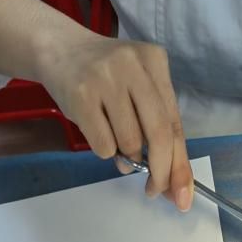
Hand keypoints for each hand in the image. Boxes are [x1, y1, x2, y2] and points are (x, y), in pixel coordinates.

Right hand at [36, 32, 193, 209]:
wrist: (59, 49)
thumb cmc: (105, 75)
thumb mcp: (137, 86)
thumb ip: (154, 124)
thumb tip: (169, 179)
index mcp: (155, 61)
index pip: (175, 121)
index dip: (180, 161)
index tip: (182, 192)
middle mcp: (134, 66)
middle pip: (159, 133)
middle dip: (162, 170)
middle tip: (155, 190)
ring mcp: (106, 79)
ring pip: (130, 142)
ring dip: (127, 157)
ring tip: (116, 141)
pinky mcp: (81, 95)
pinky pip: (103, 144)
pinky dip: (105, 151)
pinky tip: (97, 132)